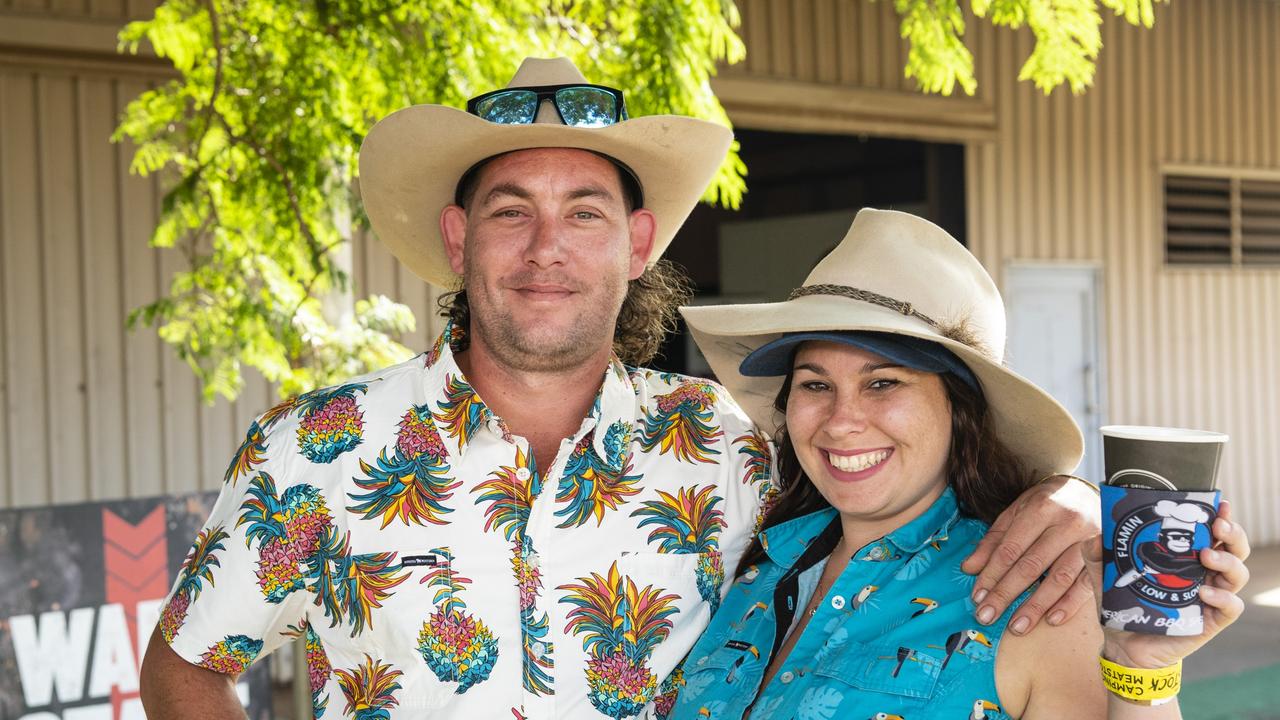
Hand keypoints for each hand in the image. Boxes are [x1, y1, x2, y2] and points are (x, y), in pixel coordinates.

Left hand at [962, 475, 1100, 632]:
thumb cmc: (1048, 503)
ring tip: (1016, 626)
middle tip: (988, 616)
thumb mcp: (1017, 512)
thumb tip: (969, 568)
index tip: (978, 596)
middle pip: (1031, 565)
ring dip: (1035, 605)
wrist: (1091, 493)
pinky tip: (1051, 619)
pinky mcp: (1107, 556)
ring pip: (1058, 578)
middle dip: (1006, 594)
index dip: (992, 574)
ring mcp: (1090, 541)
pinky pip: (1086, 585)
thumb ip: (994, 540)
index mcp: (1041, 508)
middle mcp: (1067, 523)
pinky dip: (1068, 604)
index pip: (1010, 549)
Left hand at [1086, 499, 1250, 668]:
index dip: (1221, 517)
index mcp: (1187, 557)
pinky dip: (1224, 598)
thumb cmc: (1123, 604)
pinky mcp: (1211, 621)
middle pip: (1235, 548)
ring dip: (1228, 561)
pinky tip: (1204, 594)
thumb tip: (1096, 536)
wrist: (1125, 644)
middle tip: (1217, 526)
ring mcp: (1211, 597)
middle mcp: (1205, 573)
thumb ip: (1097, 554)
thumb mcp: (1106, 575)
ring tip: (1207, 557)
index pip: (1213, 532)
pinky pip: (1231, 607)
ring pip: (1238, 574)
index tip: (1220, 504)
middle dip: (1232, 533)